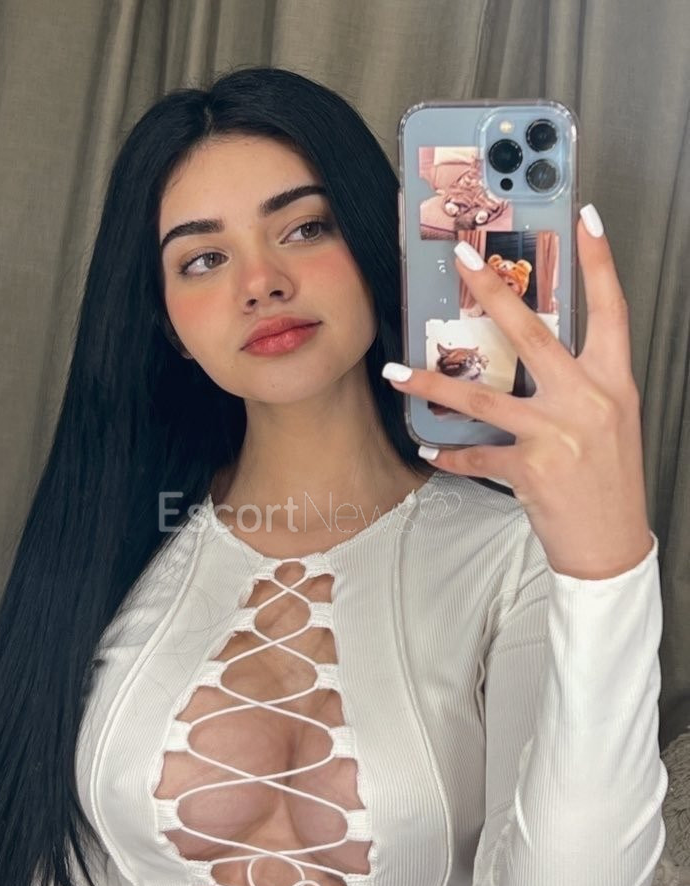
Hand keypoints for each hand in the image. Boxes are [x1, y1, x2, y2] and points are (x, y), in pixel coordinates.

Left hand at [382, 205, 653, 579]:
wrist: (612, 542)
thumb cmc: (610, 479)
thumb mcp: (609, 419)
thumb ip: (579, 382)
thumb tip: (535, 353)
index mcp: (613, 382)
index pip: (612, 309)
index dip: (600, 262)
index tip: (585, 220)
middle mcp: (586, 400)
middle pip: (531, 333)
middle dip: (491, 291)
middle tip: (461, 259)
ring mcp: (556, 434)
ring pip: (482, 398)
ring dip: (431, 382)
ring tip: (396, 369)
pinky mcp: (529, 469)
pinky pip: (476, 455)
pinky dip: (451, 454)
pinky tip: (431, 450)